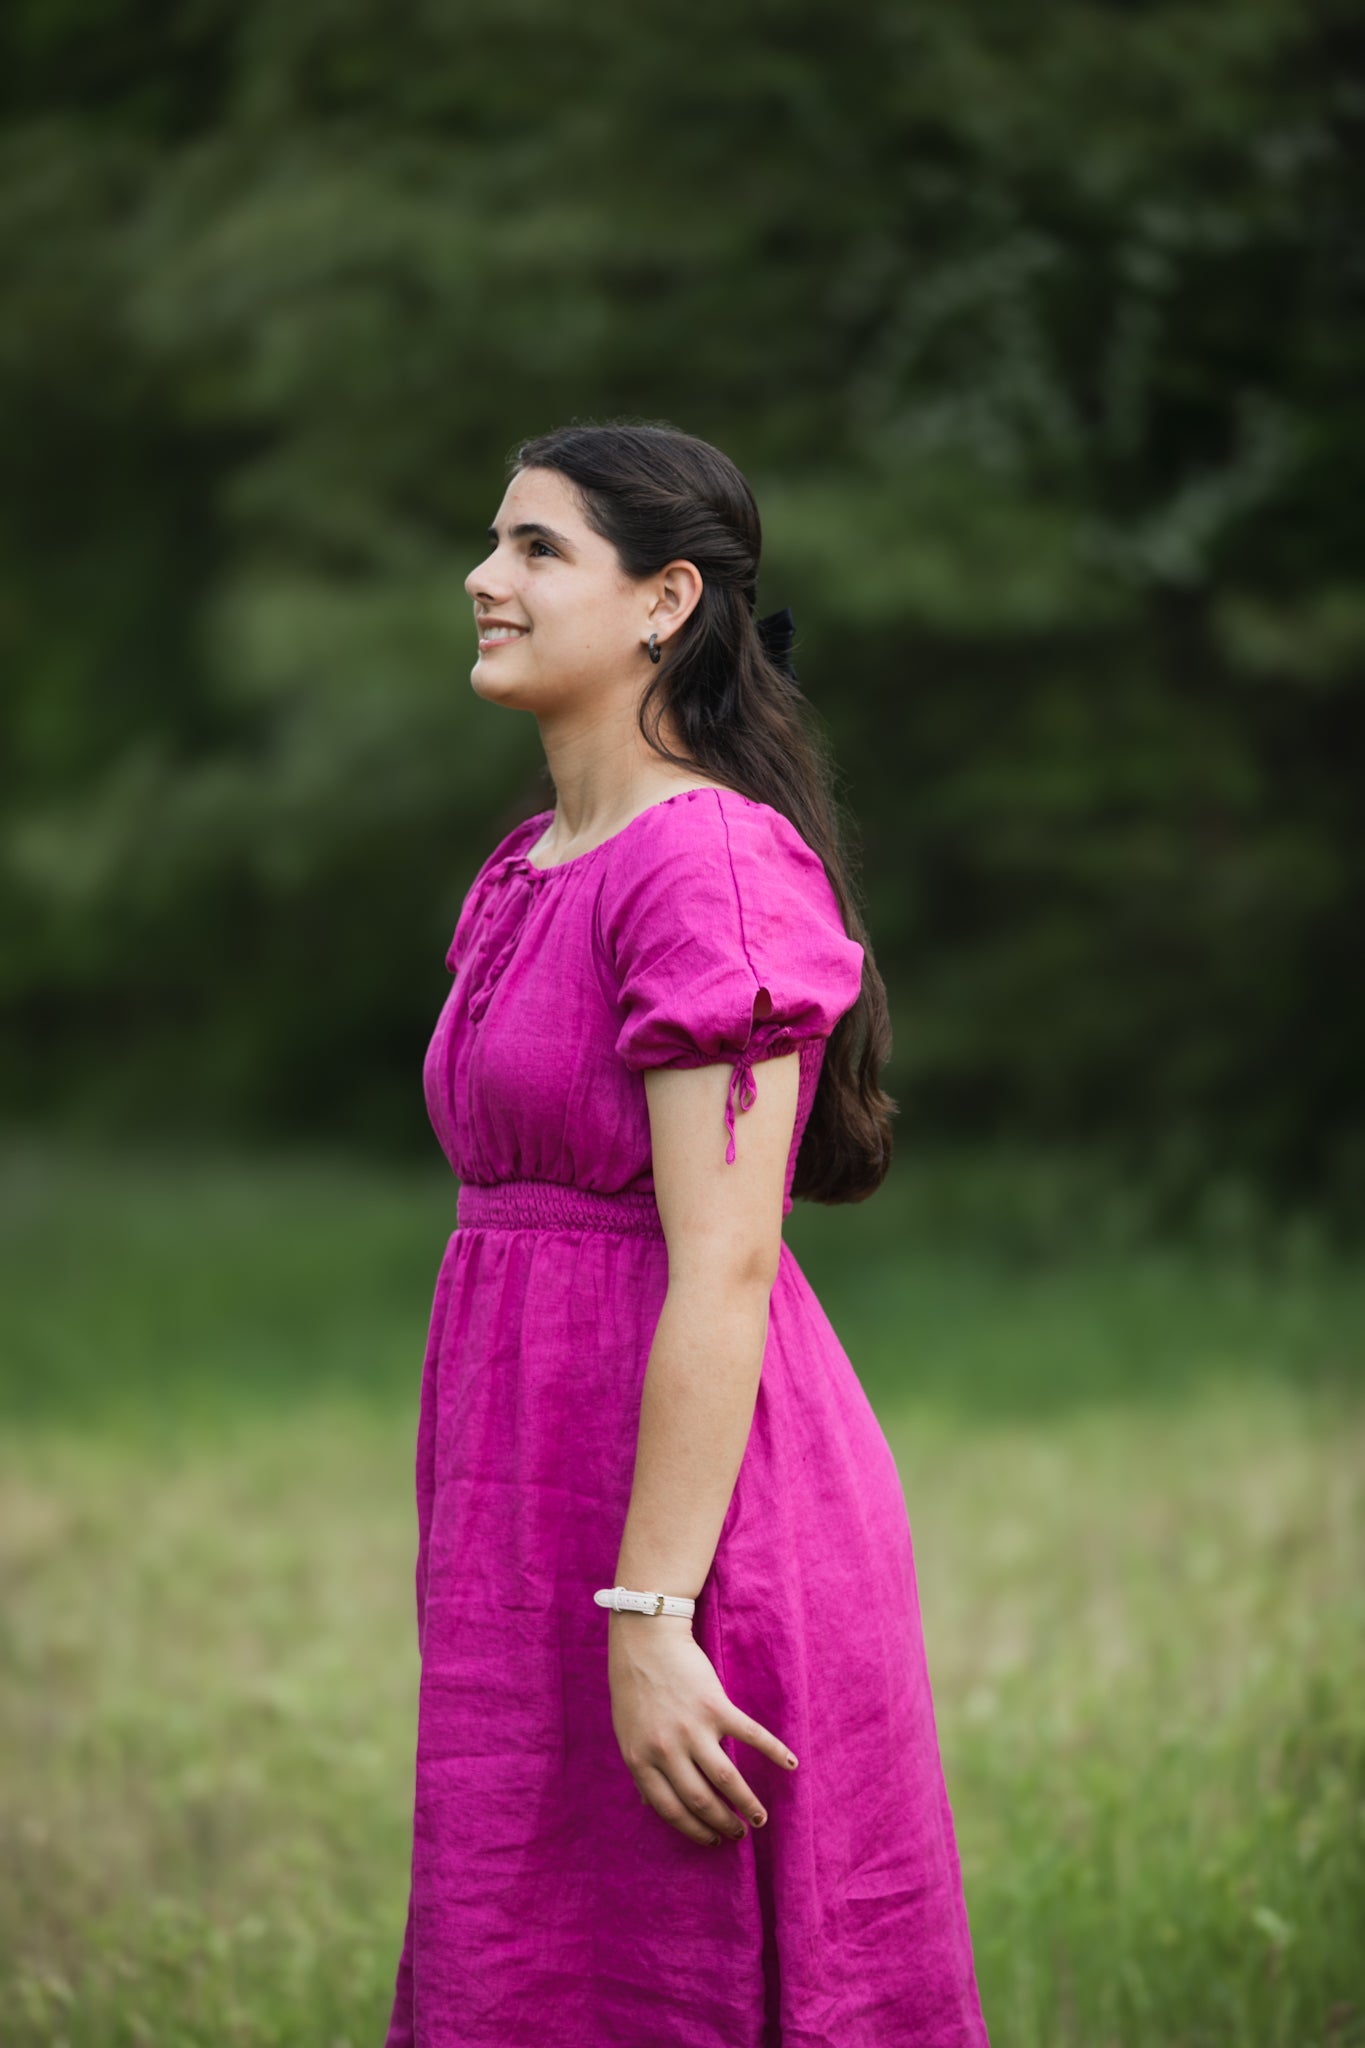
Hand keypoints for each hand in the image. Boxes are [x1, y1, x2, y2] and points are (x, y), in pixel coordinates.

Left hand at [608, 1614, 798, 1846]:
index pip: (670, 1810)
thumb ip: (641, 1769)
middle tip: (741, 1834)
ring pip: (726, 1780)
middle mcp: (666, 1750)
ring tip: (760, 1819)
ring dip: (748, 1804)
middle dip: (725, 1824)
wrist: (646, 1639)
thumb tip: (648, 1806)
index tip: (713, 1841)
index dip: (695, 1830)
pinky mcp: (716, 1707)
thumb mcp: (627, 1734)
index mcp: (641, 1760)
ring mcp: (692, 1729)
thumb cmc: (634, 1688)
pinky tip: (791, 1765)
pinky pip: (751, 1736)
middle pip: (702, 1800)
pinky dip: (774, 1752)